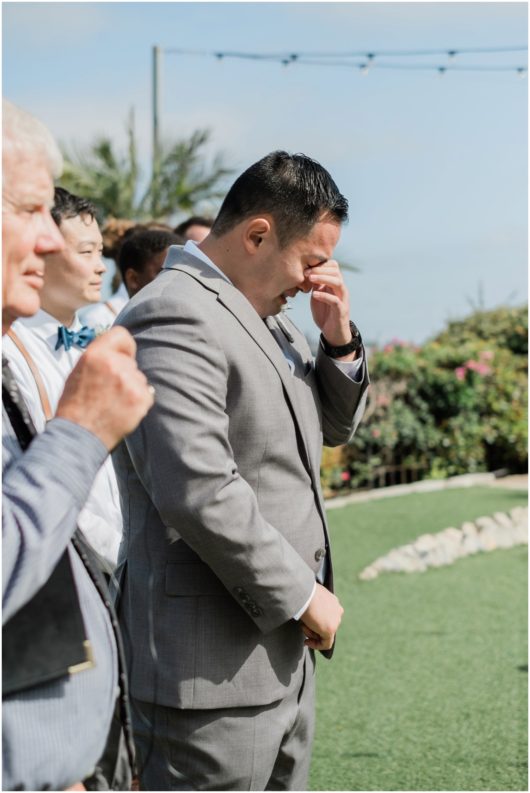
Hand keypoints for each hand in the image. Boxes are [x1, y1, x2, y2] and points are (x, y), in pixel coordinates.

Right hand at [56, 326, 153, 450]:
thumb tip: (118, 350)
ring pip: (139, 378)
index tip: (122, 356)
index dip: (124, 347)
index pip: (122, 335)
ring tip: (113, 403)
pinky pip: (147, 393)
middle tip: (108, 390)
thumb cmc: (75, 405)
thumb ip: (99, 358)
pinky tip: (122, 410)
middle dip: (124, 373)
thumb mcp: (79, 372)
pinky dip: (138, 402)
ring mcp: (130, 382)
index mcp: (95, 355)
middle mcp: (114, 364)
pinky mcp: (141, 398)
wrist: (79, 435)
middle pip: (130, 362)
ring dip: (131, 388)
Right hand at [300, 583, 343, 650]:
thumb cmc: (304, 592)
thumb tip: (310, 612)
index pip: (327, 615)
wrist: (304, 593)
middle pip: (327, 625)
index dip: (317, 622)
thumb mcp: (311, 596)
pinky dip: (316, 645)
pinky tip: (306, 642)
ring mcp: (336, 621)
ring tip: (303, 626)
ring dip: (312, 633)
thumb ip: (314, 604)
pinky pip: (326, 644)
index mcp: (334, 601)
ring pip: (325, 634)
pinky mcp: (330, 630)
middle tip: (303, 627)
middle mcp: (338, 611)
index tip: (308, 624)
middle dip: (314, 628)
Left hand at [306, 260, 353, 355]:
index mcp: (335, 284)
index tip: (306, 267)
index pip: (333, 266)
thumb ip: (315, 285)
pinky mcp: (341, 311)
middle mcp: (341, 289)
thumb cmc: (325, 313)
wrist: (333, 332)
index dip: (321, 264)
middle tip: (307, 272)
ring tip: (310, 279)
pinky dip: (324, 296)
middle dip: (320, 269)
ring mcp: (342, 299)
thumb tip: (306, 273)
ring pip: (338, 282)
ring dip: (323, 278)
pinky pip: (335, 300)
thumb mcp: (317, 296)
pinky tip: (314, 295)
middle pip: (336, 271)